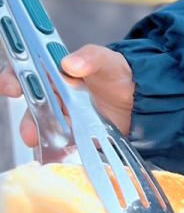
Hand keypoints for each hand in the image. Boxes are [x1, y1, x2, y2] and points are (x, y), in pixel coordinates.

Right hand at [0, 44, 135, 147]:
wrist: (141, 98)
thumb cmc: (118, 74)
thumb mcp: (108, 61)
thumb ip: (91, 57)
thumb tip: (70, 63)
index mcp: (57, 72)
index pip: (26, 72)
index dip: (13, 78)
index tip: (12, 86)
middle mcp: (55, 95)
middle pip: (32, 106)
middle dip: (26, 119)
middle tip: (28, 130)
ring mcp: (63, 117)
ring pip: (43, 127)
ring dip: (39, 136)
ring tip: (43, 143)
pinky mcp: (74, 135)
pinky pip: (59, 145)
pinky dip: (56, 151)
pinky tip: (60, 154)